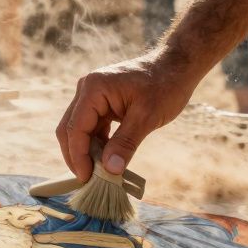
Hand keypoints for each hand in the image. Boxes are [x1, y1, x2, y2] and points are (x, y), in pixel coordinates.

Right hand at [56, 52, 197, 182]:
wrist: (176, 67)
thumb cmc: (165, 86)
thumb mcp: (147, 117)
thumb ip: (125, 143)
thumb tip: (109, 170)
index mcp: (93, 88)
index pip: (75, 128)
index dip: (78, 156)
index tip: (86, 178)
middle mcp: (87, 89)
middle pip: (70, 129)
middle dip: (77, 156)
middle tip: (88, 181)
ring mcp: (93, 95)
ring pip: (79, 130)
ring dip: (87, 152)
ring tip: (99, 175)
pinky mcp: (101, 103)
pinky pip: (92, 127)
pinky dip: (97, 145)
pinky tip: (107, 161)